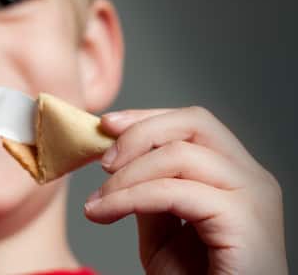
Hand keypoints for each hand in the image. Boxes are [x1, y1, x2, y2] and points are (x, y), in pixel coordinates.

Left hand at [84, 107, 286, 273]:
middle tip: (102, 161)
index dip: (146, 118)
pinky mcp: (244, 220)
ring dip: (126, 175)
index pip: (192, 123)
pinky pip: (173, 192)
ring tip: (96, 202)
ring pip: (179, 155)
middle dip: (139, 133)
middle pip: (194, 122)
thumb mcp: (163, 231)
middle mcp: (252, 178)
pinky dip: (129, 198)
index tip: (105, 126)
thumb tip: (121, 161)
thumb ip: (149, 192)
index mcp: (236, 174)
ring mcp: (253, 197)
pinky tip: (103, 213)